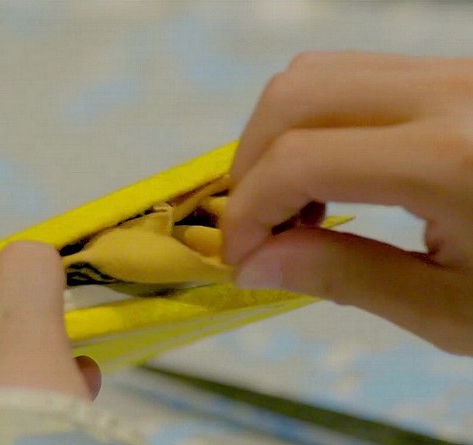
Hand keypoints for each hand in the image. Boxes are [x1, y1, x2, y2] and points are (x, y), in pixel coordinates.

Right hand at [222, 52, 472, 354]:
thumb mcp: (453, 308)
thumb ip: (344, 276)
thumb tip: (258, 263)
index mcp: (455, 160)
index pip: (301, 159)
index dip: (248, 211)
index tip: (241, 257)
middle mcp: (455, 94)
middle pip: (294, 94)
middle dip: (250, 163)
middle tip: (258, 228)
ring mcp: (460, 71)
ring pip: (318, 71)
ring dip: (278, 136)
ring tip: (292, 203)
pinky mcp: (460, 72)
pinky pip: (355, 73)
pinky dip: (315, 120)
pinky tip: (330, 173)